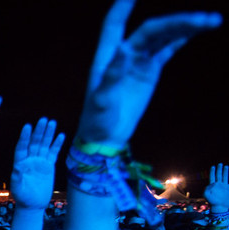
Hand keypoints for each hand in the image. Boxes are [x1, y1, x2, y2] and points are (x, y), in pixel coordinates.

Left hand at [11, 118, 64, 209]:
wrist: (33, 204)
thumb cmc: (23, 197)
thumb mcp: (18, 189)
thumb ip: (17, 178)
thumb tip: (17, 167)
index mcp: (20, 163)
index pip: (22, 147)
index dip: (25, 137)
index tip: (27, 126)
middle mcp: (30, 160)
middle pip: (34, 143)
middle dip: (39, 131)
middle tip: (43, 119)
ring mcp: (39, 162)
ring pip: (44, 145)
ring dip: (48, 134)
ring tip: (52, 122)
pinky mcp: (49, 166)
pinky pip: (53, 153)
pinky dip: (57, 144)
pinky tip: (61, 135)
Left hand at [77, 0, 220, 146]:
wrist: (105, 137)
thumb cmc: (97, 119)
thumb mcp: (101, 100)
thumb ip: (112, 75)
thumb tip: (124, 48)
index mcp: (107, 56)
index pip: (114, 23)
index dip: (123, 5)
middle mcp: (123, 54)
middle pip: (151, 29)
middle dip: (176, 21)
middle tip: (204, 18)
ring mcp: (138, 61)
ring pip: (163, 37)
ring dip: (185, 27)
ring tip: (211, 21)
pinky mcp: (149, 72)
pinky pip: (167, 49)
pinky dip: (181, 38)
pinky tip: (198, 28)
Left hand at [205, 163, 228, 210]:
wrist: (220, 206)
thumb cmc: (212, 201)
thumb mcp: (206, 195)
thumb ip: (206, 189)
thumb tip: (209, 185)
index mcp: (212, 185)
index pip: (212, 176)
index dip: (212, 171)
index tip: (213, 166)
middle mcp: (218, 185)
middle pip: (218, 175)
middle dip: (219, 169)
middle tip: (220, 164)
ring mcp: (223, 186)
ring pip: (224, 177)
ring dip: (225, 171)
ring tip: (225, 166)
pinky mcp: (228, 188)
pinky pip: (228, 181)